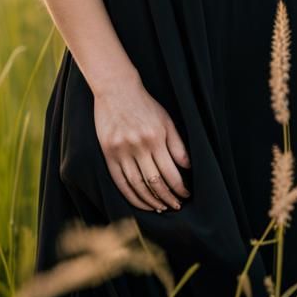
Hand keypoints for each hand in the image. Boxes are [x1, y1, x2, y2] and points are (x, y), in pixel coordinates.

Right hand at [93, 79, 191, 212]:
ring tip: (160, 207)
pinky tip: (140, 203)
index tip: (186, 196)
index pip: (171, 173)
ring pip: (137, 186)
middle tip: (176, 206)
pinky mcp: (108, 154)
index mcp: (156, 137)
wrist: (116, 89)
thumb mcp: (166, 120)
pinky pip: (120, 182)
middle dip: (168, 198)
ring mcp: (122, 151)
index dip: (180, 188)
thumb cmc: (145, 104)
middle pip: (155, 182)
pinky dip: (131, 196)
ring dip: (150, 201)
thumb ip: (177, 144)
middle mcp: (139, 146)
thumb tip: (188, 168)